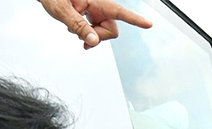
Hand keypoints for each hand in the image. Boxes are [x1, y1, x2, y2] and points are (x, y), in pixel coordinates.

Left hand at [36, 0, 152, 47]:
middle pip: (111, 30)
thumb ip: (79, 26)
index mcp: (97, 1)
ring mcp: (96, 11)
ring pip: (104, 33)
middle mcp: (99, 6)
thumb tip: (93, 42)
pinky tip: (77, 32)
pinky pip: (96, 31)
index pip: (119, 12)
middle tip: (81, 35)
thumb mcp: (62, 11)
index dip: (135, 20)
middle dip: (98, 36)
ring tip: (73, 28)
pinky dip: (87, 35)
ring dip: (90, 35)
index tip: (148, 24)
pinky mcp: (91, 15)